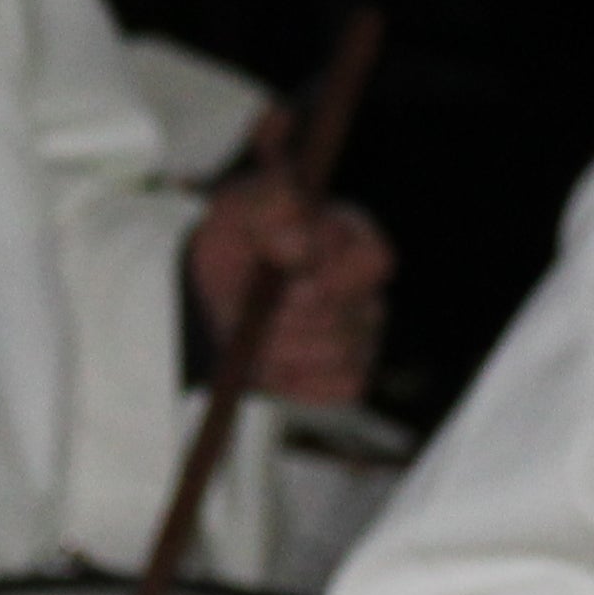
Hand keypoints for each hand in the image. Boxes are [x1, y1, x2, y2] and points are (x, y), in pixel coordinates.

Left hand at [186, 179, 391, 408]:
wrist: (217, 290)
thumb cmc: (239, 240)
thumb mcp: (238, 208)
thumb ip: (269, 206)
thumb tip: (300, 244)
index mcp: (355, 237)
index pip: (375, 259)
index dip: (334, 275)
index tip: (290, 279)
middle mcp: (370, 288)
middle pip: (352, 315)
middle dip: (293, 318)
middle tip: (260, 312)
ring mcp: (365, 335)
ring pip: (340, 354)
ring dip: (287, 349)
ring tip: (258, 333)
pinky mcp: (351, 376)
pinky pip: (338, 388)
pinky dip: (298, 379)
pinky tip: (273, 361)